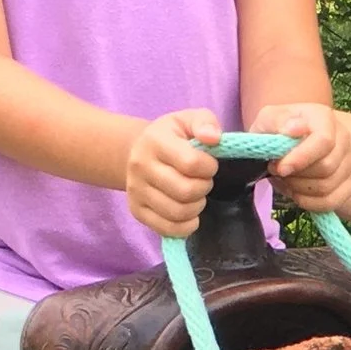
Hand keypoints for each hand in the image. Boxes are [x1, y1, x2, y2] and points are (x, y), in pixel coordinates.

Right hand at [125, 108, 223, 238]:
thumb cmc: (171, 137)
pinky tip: (190, 214)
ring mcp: (136, 191)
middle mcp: (140, 166)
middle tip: (204, 182)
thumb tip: (214, 138)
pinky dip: (186, 226)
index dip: (209, 167)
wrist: (138, 152)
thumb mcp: (188, 120)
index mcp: (155, 141)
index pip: (191, 163)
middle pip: (185, 191)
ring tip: (197, 196)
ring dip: (197, 207)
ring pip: (178, 212)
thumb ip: (205, 122)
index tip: (209, 165)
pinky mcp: (137, 210)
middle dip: (204, 188)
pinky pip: (167, 229)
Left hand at [251, 98, 350, 222]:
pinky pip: (331, 202)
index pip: (324, 141)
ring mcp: (349, 162)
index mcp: (325, 118)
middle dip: (296, 176)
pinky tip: (295, 193)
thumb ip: (278, 121)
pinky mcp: (349, 183)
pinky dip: (308, 203)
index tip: (280, 168)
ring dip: (299, 189)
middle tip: (277, 171)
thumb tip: (294, 129)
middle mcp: (343, 138)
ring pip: (327, 187)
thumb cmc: (275, 130)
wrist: (284, 142)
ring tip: (285, 180)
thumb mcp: (268, 119)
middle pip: (326, 168)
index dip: (302, 158)